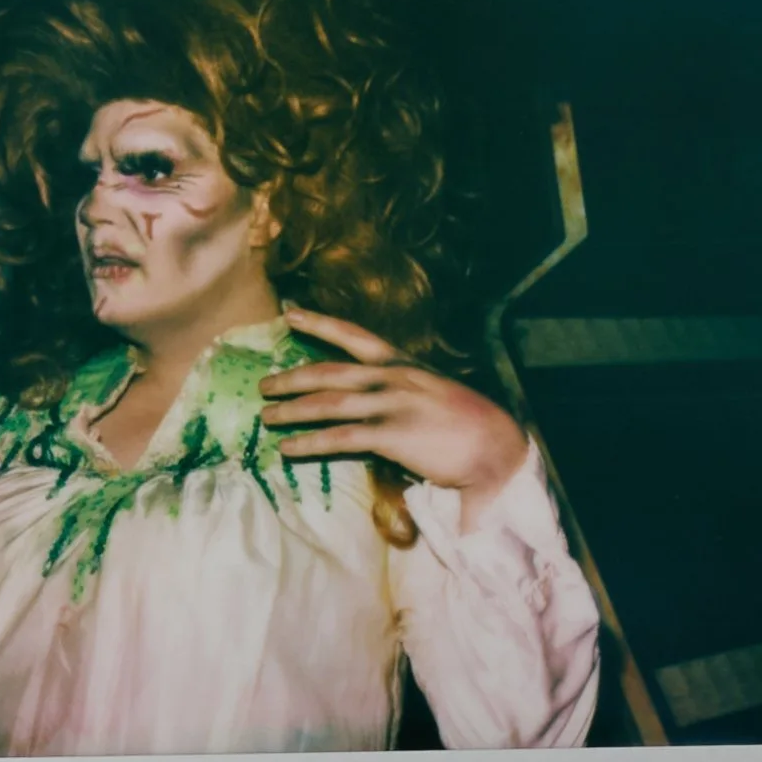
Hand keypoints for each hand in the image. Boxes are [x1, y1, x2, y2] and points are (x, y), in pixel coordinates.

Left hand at [260, 304, 527, 525]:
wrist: (497, 447)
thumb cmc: (469, 425)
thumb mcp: (434, 392)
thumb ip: (403, 391)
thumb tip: (375, 399)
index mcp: (404, 364)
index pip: (355, 336)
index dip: (319, 322)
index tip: (290, 313)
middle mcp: (394, 377)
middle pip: (329, 371)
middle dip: (292, 377)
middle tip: (264, 384)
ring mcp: (392, 404)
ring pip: (328, 402)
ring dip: (292, 410)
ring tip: (266, 417)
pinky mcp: (392, 435)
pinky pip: (340, 438)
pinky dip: (309, 442)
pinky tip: (288, 448)